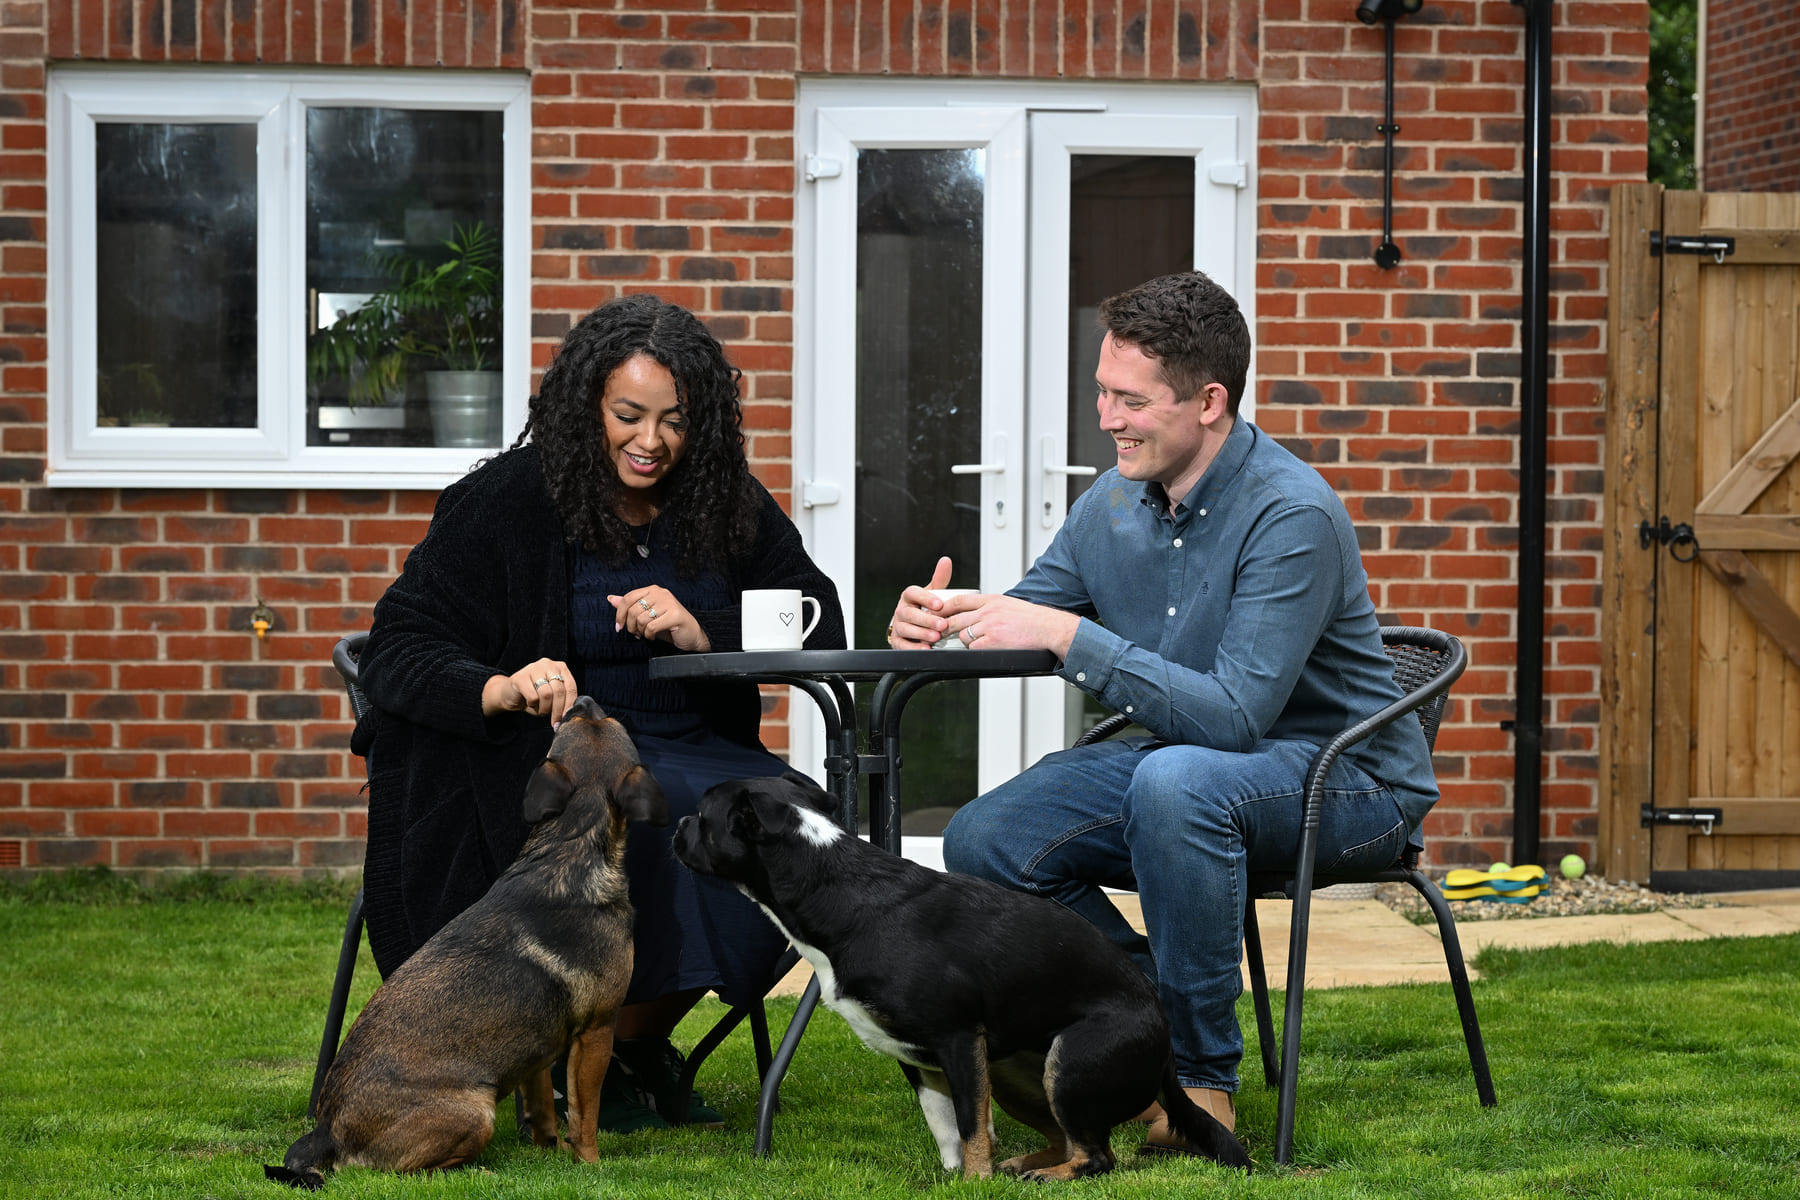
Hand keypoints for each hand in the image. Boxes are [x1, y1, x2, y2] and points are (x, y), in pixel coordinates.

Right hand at [482, 657, 575, 724]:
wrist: (510, 694)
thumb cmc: (534, 696)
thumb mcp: (552, 697)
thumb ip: (562, 700)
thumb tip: (571, 714)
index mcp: (560, 667)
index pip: (570, 687)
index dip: (570, 705)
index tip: (567, 717)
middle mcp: (548, 664)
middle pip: (559, 691)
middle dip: (558, 710)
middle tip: (555, 722)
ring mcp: (533, 668)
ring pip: (546, 694)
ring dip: (544, 708)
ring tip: (539, 709)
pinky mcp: (520, 677)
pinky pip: (533, 697)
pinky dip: (532, 705)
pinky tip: (528, 702)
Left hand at [609, 586, 710, 652]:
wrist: (691, 635)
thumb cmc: (669, 625)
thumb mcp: (646, 615)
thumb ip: (630, 606)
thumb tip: (611, 598)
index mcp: (653, 590)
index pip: (628, 597)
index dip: (620, 613)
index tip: (618, 626)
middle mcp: (661, 593)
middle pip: (633, 610)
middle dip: (631, 626)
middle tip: (636, 633)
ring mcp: (669, 603)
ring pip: (641, 619)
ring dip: (641, 632)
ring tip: (646, 634)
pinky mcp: (675, 615)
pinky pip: (651, 627)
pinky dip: (649, 636)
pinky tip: (653, 636)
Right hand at [888, 557, 955, 647]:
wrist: (911, 627)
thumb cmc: (923, 608)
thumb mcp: (932, 593)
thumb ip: (939, 579)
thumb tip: (946, 561)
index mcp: (909, 597)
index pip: (913, 593)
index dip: (925, 598)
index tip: (939, 604)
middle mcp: (901, 610)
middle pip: (910, 614)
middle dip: (927, 620)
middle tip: (943, 624)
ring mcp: (898, 626)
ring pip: (906, 629)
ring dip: (922, 633)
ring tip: (936, 637)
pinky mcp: (897, 642)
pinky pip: (903, 645)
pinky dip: (914, 648)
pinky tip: (926, 648)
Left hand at [942, 594, 1080, 658]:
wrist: (1049, 628)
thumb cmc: (1033, 619)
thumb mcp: (1009, 604)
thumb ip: (991, 607)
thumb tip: (975, 613)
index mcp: (991, 599)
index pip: (959, 600)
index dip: (944, 607)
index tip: (936, 612)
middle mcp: (988, 610)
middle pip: (955, 619)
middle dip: (946, 628)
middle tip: (941, 634)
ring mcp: (989, 626)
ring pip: (963, 636)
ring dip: (967, 641)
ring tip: (981, 642)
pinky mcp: (993, 641)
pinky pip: (973, 648)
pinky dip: (977, 651)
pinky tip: (988, 649)